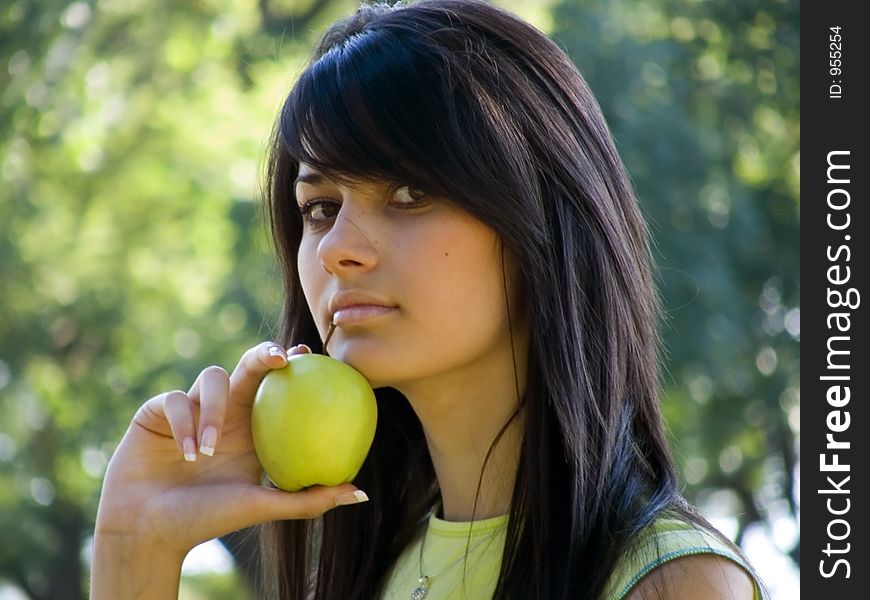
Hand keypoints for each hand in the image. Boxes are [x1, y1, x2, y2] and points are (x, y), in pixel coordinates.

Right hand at [94, 342, 368, 555]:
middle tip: (279, 359)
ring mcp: (192, 408)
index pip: (277, 387)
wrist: (147, 531)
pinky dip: (184, 424)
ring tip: (207, 449)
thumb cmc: (206, 520)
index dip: (293, 365)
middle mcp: (224, 412)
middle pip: (248, 367)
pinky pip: (175, 399)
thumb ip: (307, 500)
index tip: (311, 356)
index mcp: (251, 428)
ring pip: (211, 379)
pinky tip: (186, 453)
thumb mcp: (260, 507)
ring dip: (213, 409)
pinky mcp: (158, 410)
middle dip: (263, 354)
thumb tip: (360, 495)